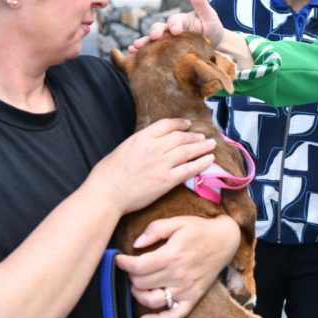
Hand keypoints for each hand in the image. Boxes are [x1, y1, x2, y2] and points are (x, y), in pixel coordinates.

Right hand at [93, 118, 216, 213]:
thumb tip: (149, 143)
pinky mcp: (167, 180)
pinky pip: (189, 169)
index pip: (166, 125)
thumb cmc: (107, 174)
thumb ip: (139, 144)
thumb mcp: (122, 149)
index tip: (187, 124)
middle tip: (203, 136)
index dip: (179, 124)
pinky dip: (201, 163)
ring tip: (211, 144)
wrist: (106, 193)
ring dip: (202, 146)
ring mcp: (162, 163)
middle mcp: (154, 147)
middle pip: (180, 137)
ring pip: (188, 151)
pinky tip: (210, 160)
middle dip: (194, 136)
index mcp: (141, 137)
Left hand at [115, 215, 240, 317]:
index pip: (138, 267)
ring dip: (138, 294)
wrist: (226, 240)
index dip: (123, 264)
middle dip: (131, 275)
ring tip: (137, 284)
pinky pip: (174, 316)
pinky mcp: (193, 298)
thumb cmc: (199, 229)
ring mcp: (186, 289)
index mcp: (172, 255)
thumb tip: (136, 245)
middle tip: (132, 267)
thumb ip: (155, 229)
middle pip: (141, 283)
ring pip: (152, 301)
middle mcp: (178, 275)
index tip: (118, 259)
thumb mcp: (177, 221)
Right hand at [130, 0, 223, 51]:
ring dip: (144, 43)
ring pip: (152, 41)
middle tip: (154, 37)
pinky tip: (132, 53)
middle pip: (159, 29)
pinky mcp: (165, 53)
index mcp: (180, 21)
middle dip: (155, 32)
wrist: (213, 45)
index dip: (175, 24)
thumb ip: (199, 0)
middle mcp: (170, 30)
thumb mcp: (208, 14)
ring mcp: (167, 42)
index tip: (177, 30)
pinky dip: (141, 52)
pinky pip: (152, 52)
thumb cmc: (210, 27)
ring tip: (136, 46)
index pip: (175, 21)